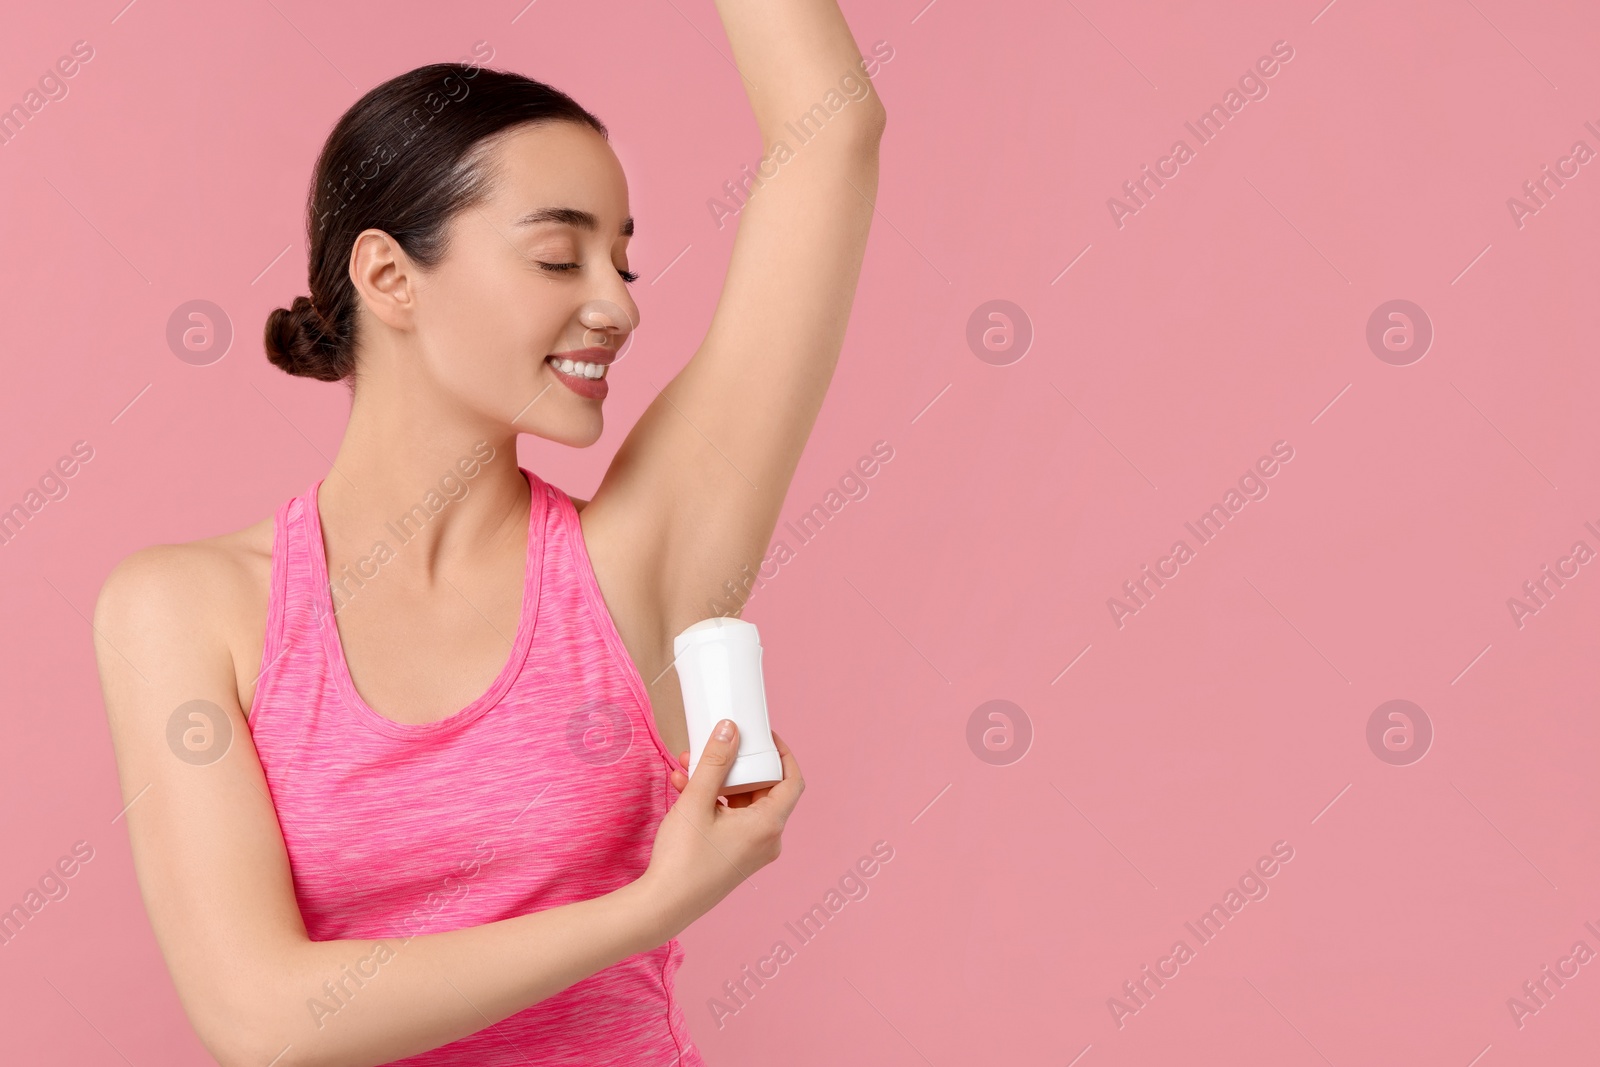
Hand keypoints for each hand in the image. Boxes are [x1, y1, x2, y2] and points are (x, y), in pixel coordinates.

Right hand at [637, 722, 802, 941]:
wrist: (662, 905)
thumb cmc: (683, 858)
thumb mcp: (697, 801)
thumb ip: (714, 762)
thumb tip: (730, 729)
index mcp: (768, 825)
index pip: (792, 780)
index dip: (781, 753)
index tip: (762, 736)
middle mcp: (767, 840)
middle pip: (765, 789)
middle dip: (736, 764)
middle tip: (716, 745)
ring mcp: (752, 851)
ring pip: (743, 803)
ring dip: (718, 782)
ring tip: (687, 765)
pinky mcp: (736, 857)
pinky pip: (732, 820)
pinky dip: (714, 802)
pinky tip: (683, 787)